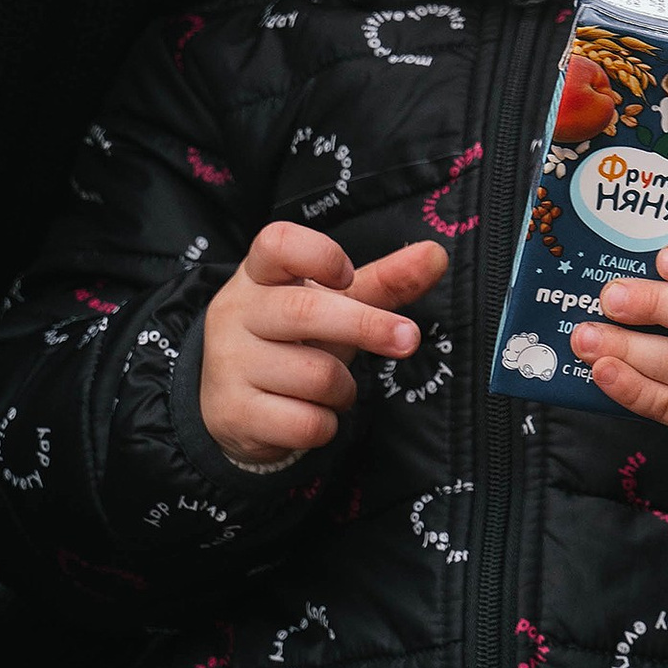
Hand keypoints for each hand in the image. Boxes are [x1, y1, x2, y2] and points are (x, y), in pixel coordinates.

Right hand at [199, 221, 449, 467]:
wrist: (233, 403)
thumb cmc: (293, 339)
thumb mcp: (334, 305)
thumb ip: (385, 281)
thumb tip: (436, 254)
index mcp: (260, 275)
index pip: (278, 243)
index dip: (318, 254)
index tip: (348, 275)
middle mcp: (237, 312)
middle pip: (305, 310)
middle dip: (367, 326)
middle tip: (408, 339)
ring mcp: (231, 363)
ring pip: (316, 376)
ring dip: (344, 389)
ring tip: (333, 388)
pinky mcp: (234, 413)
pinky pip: (305, 423)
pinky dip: (325, 424)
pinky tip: (310, 414)